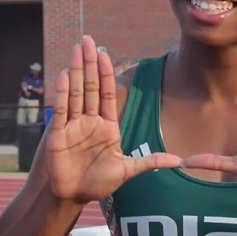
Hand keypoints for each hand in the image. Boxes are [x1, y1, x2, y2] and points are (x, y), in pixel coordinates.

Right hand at [46, 36, 181, 203]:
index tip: (105, 54)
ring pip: (76, 92)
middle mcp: (89, 121)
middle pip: (90, 86)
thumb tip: (178, 161)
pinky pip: (62, 109)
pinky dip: (63, 91)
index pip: (107, 93)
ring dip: (76, 70)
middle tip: (87, 40)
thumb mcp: (127, 170)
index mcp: (107, 126)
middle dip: (90, 63)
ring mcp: (73, 125)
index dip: (107, 73)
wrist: (74, 196)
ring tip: (76, 49)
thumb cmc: (99, 183)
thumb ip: (149, 163)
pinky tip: (65, 73)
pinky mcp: (58, 134)